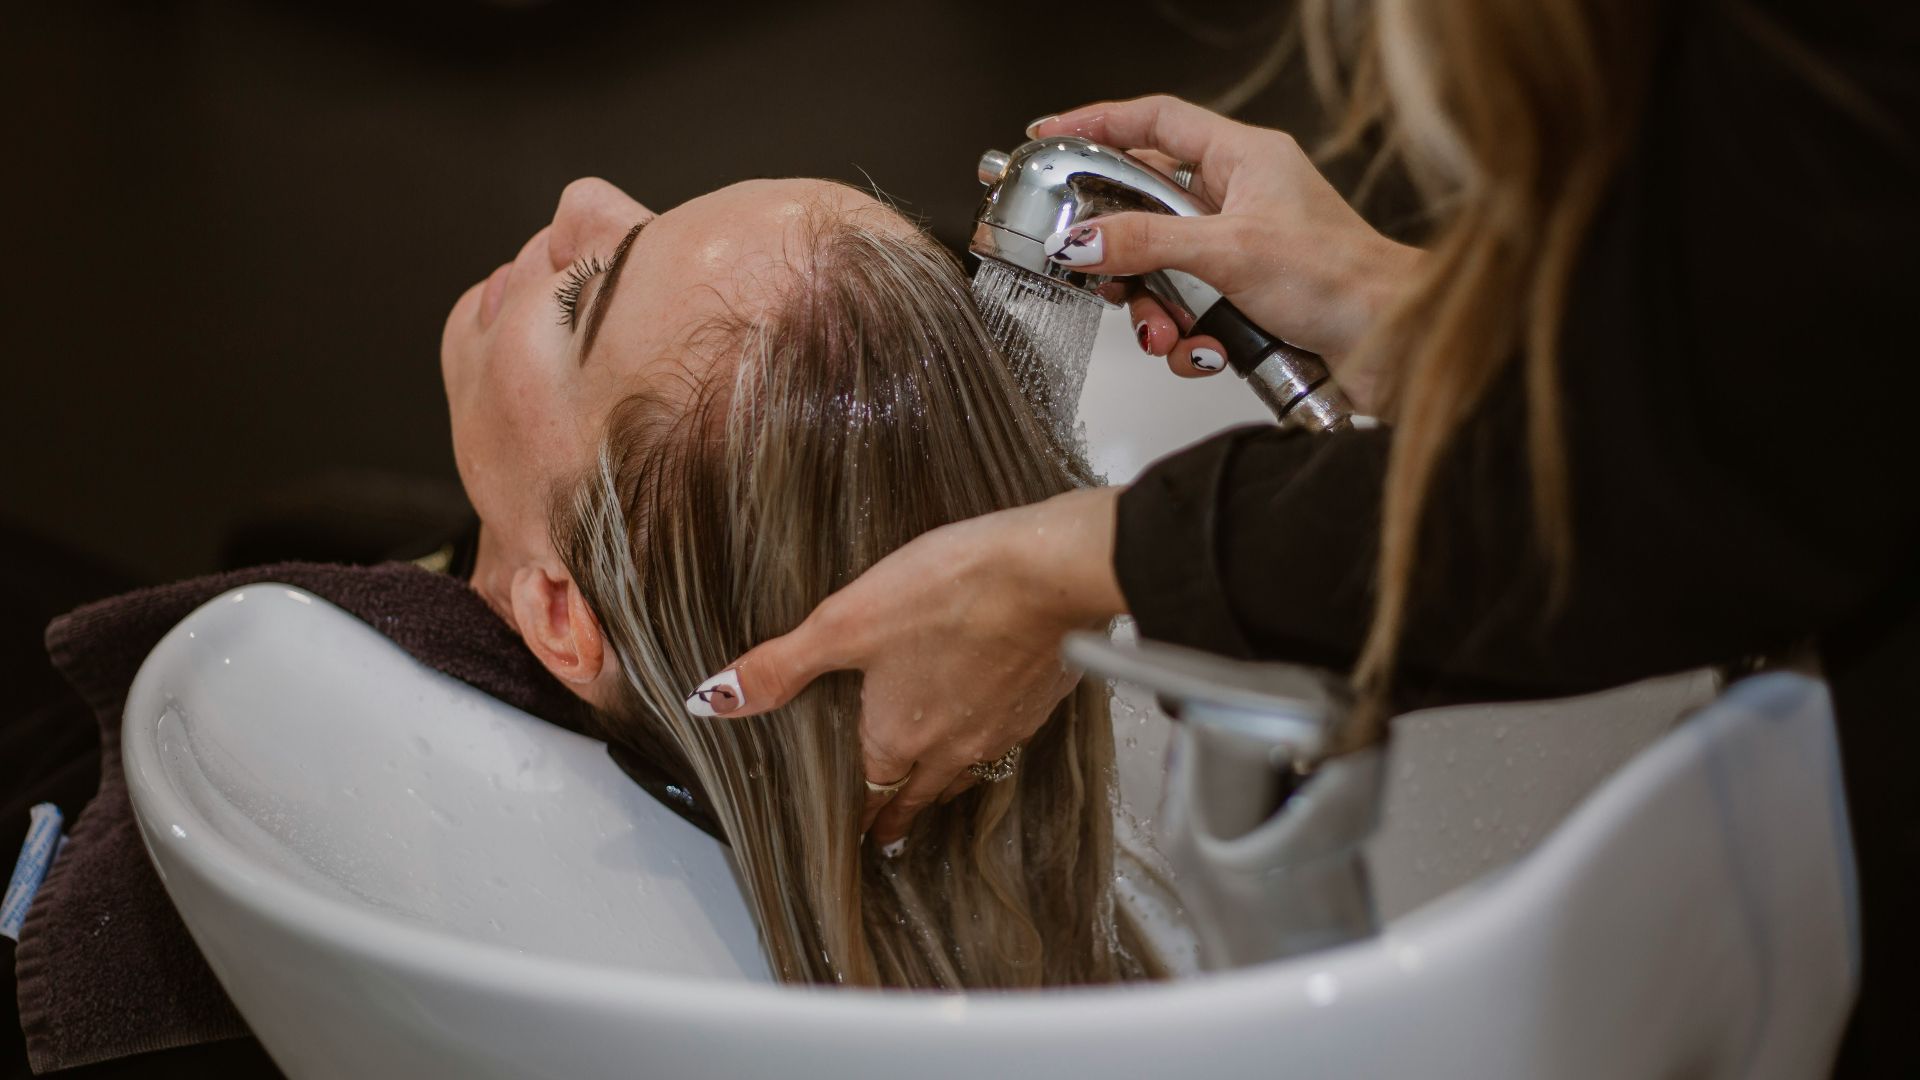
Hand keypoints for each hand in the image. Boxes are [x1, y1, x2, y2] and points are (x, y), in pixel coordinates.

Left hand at [680, 488, 1127, 849]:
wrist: (1048, 575)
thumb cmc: (948, 592)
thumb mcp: (846, 622)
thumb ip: (780, 665)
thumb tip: (712, 700)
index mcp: (898, 736)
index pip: (872, 792)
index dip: (861, 816)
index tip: (858, 835)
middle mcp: (950, 747)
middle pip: (920, 794)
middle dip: (900, 813)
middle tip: (890, 832)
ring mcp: (1001, 729)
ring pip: (966, 772)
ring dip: (946, 784)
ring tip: (936, 789)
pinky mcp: (1039, 702)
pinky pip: (1007, 738)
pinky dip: (990, 740)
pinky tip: (992, 719)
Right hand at [1030, 95, 1419, 411]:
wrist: (1393, 345)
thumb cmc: (1344, 280)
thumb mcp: (1229, 252)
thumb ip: (1147, 244)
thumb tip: (1082, 240)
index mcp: (1244, 158)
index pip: (1155, 121)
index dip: (1099, 123)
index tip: (1051, 137)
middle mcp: (1241, 198)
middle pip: (1146, 208)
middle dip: (1122, 254)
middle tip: (1099, 273)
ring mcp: (1241, 250)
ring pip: (1161, 271)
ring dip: (1155, 310)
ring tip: (1167, 333)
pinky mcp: (1244, 299)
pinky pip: (1187, 313)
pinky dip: (1186, 340)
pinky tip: (1206, 352)